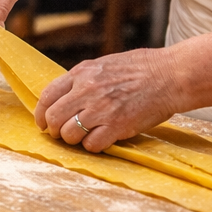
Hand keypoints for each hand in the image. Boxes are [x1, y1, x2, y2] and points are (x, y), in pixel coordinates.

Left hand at [33, 49, 180, 152]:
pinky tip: (102, 140)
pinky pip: (91, 145)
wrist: (170, 75)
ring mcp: (101, 108)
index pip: (47, 96)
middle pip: (53, 118)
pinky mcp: (117, 126)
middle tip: (62, 134)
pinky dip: (93, 146)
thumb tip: (65, 97)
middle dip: (54, 130)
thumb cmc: (142, 69)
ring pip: (69, 134)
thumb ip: (84, 80)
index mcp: (82, 73)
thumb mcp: (105, 64)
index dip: (41, 113)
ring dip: (74, 140)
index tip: (43, 123)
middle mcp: (87, 90)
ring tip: (85, 137)